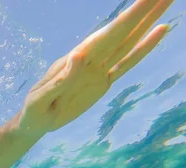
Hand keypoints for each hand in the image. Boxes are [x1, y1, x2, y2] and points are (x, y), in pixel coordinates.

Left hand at [19, 0, 172, 135]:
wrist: (35, 123)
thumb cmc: (33, 110)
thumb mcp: (41, 99)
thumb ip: (61, 79)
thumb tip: (79, 54)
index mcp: (76, 60)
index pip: (107, 35)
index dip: (127, 18)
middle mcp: (91, 60)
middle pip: (122, 32)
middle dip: (143, 12)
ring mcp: (99, 70)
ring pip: (128, 42)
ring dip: (147, 23)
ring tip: (166, 2)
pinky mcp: (103, 83)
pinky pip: (126, 64)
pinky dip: (143, 49)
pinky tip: (159, 32)